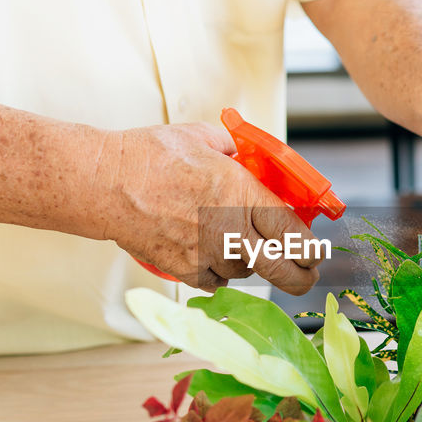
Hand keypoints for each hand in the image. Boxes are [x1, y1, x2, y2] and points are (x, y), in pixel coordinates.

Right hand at [96, 123, 321, 294]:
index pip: (293, 231)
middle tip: (305, 273)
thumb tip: (257, 165)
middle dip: (301, 276)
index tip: (317, 251)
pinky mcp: (182, 269)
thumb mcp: (205, 140)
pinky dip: (218, 272)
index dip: (312, 247)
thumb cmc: (150, 156)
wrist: (103, 182)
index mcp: (240, 192)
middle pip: (280, 267)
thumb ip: (238, 156)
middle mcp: (228, 227)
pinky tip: (210, 253)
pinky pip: (215, 281)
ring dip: (248, 262)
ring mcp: (205, 252)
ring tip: (233, 240)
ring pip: (245, 271)